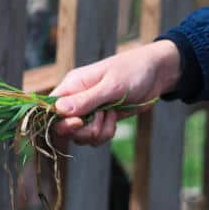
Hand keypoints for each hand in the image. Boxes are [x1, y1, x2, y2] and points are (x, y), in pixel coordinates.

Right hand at [51, 40, 180, 145]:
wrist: (157, 74)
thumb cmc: (132, 71)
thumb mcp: (111, 86)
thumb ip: (85, 99)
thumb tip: (57, 109)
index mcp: (72, 86)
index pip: (51, 108)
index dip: (60, 120)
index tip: (79, 122)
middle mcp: (75, 100)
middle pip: (63, 127)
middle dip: (83, 130)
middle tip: (101, 118)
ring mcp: (88, 112)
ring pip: (80, 136)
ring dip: (98, 132)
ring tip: (112, 115)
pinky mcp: (100, 121)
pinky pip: (94, 138)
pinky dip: (106, 133)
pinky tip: (115, 119)